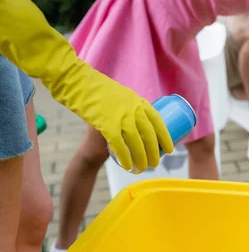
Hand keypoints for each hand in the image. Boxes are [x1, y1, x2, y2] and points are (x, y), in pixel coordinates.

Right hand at [0, 0, 173, 170]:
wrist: (76, 83)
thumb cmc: (98, 91)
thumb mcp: (121, 96)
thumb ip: (129, 107)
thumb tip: (139, 119)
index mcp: (138, 101)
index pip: (158, 121)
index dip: (165, 137)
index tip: (170, 149)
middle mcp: (133, 108)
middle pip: (149, 135)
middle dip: (154, 152)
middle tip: (156, 164)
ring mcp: (120, 117)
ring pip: (137, 143)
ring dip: (142, 159)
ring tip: (144, 168)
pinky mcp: (106, 125)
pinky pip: (119, 146)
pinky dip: (125, 158)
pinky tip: (128, 166)